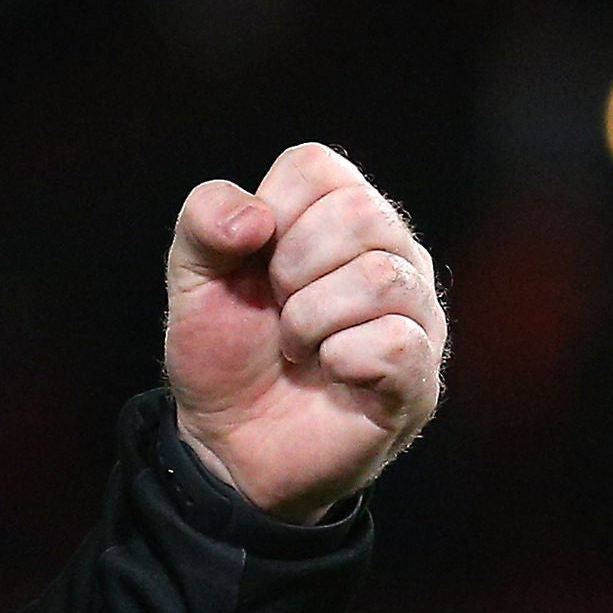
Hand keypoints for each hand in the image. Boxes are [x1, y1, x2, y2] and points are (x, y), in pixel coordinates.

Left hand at [165, 144, 442, 521]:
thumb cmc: (224, 351)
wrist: (227, 445)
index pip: (317, 167)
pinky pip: (396, 343)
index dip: (271, 214)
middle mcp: (392, 253)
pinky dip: (341, 360)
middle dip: (291, 270)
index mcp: (339, 215)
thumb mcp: (193, 279)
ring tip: (298, 348)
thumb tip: (254, 219)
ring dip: (311, 320)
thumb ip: (204, 223)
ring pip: (383, 279)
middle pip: (360, 215)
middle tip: (278, 312)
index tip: (256, 263)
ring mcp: (416, 315)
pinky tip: (330, 374)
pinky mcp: (419, 377)